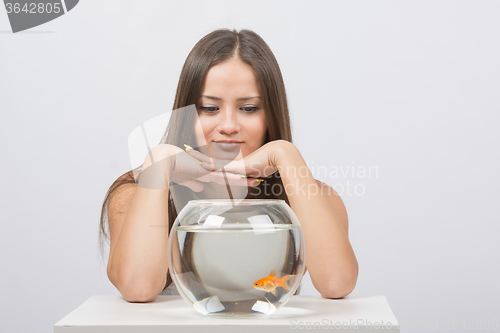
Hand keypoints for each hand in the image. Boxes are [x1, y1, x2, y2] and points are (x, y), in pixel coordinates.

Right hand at [138, 144, 257, 191]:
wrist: (165, 160)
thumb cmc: (173, 169)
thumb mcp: (187, 179)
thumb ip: (194, 183)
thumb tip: (200, 189)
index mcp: (209, 172)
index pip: (228, 176)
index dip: (240, 178)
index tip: (251, 180)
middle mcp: (212, 169)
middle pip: (233, 174)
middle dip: (247, 177)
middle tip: (262, 178)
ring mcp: (209, 169)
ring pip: (231, 174)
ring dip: (244, 178)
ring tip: (257, 180)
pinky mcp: (204, 170)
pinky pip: (221, 174)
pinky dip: (232, 177)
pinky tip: (242, 179)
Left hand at [184, 140, 292, 182]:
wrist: (279, 154)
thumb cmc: (271, 162)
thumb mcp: (258, 172)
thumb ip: (252, 176)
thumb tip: (252, 179)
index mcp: (234, 165)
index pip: (216, 163)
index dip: (206, 159)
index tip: (196, 157)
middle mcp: (232, 164)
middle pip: (210, 159)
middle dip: (197, 156)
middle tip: (185, 150)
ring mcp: (234, 165)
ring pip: (212, 162)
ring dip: (199, 159)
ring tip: (187, 154)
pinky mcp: (239, 167)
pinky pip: (222, 168)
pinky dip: (211, 167)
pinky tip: (201, 167)